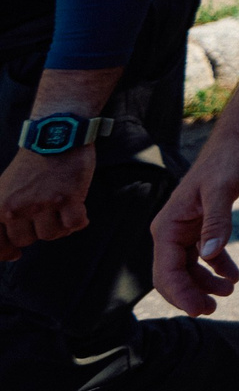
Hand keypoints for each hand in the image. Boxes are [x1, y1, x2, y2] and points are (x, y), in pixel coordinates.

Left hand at [0, 146, 95, 261]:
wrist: (54, 135)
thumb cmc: (32, 164)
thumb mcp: (4, 189)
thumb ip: (3, 216)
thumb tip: (13, 253)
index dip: (7, 253)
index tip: (15, 255)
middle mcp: (15, 209)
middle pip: (27, 240)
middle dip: (38, 229)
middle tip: (46, 213)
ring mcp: (41, 204)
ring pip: (52, 235)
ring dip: (61, 225)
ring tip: (64, 209)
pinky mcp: (67, 198)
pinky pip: (75, 225)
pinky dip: (79, 220)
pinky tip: (79, 210)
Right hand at [150, 130, 238, 314]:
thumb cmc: (228, 161)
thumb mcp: (224, 191)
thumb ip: (217, 223)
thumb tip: (210, 257)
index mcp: (167, 226)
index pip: (166, 271)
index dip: (180, 295)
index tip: (199, 311)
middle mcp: (170, 230)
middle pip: (173, 274)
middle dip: (189, 294)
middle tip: (213, 309)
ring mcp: (185, 228)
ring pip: (188, 267)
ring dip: (204, 283)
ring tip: (228, 292)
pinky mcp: (201, 224)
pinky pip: (203, 255)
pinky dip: (216, 267)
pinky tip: (233, 276)